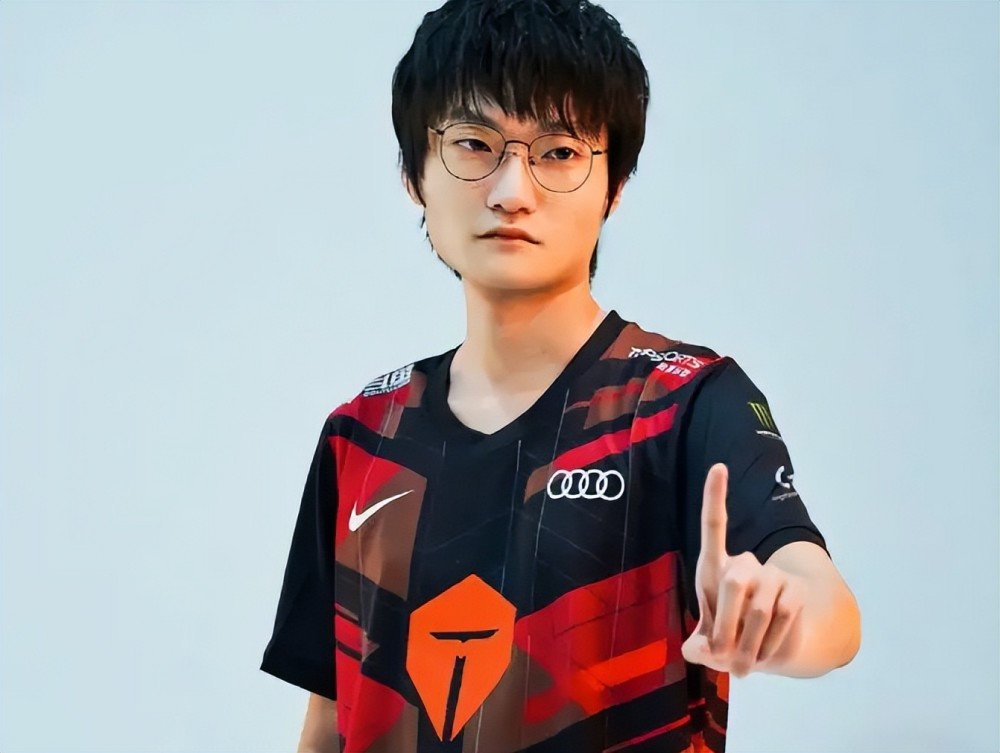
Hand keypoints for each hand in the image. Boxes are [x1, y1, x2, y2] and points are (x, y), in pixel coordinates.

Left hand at [680, 463, 805, 676]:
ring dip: (748, 644)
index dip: (715, 497)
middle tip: (722, 653)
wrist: (768, 651)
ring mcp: (773, 574)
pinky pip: (782, 616)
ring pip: (758, 606)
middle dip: (726, 623)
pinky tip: (765, 656)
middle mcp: (745, 564)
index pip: (714, 527)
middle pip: (734, 581)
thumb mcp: (707, 646)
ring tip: (743, 665)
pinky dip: (769, 644)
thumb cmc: (727, 639)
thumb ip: (697, 648)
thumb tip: (694, 651)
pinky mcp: (796, 590)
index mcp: (715, 569)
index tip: (719, 467)